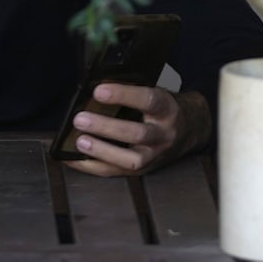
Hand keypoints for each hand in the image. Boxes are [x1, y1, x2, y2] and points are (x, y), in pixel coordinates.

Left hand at [63, 84, 210, 176]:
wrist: (190, 130)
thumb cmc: (164, 109)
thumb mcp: (156, 93)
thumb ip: (132, 92)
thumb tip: (93, 89)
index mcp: (166, 109)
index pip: (148, 100)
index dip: (123, 95)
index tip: (98, 91)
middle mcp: (163, 134)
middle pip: (138, 134)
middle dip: (107, 128)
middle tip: (80, 119)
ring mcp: (154, 155)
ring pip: (131, 160)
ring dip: (102, 151)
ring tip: (80, 141)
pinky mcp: (144, 170)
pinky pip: (116, 172)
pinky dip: (91, 166)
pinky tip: (72, 158)